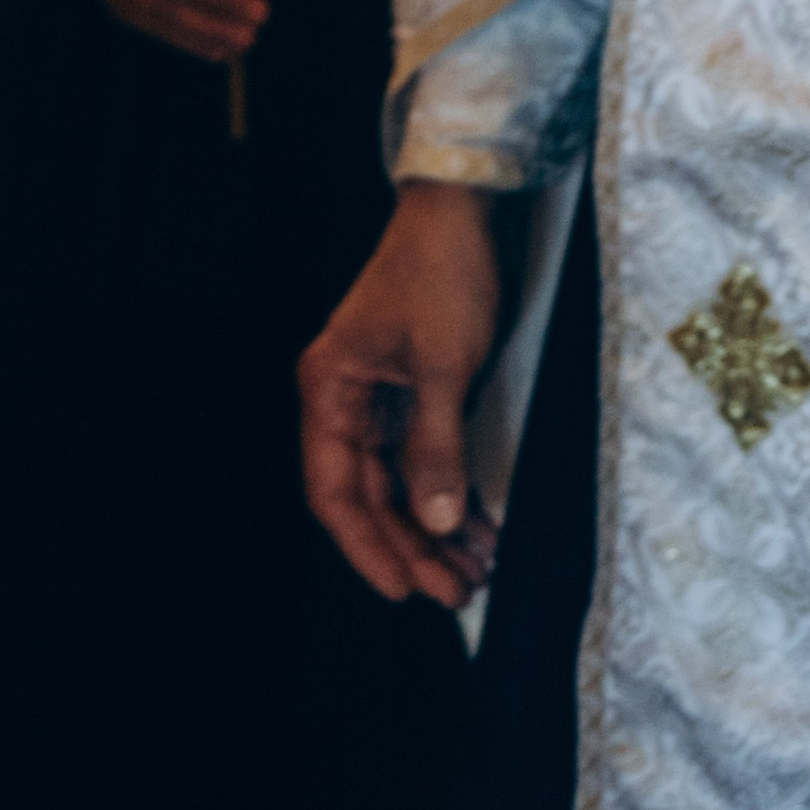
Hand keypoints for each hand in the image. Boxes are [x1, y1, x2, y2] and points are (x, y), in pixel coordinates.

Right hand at [299, 182, 500, 605]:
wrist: (463, 215)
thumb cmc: (440, 276)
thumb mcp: (443, 366)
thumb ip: (436, 446)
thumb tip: (436, 519)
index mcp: (331, 389)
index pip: (334, 489)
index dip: (365, 546)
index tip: (402, 591)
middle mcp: (346, 399)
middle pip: (369, 496)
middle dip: (410, 548)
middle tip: (457, 593)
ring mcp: (380, 398)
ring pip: (398, 485)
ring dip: (433, 530)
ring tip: (475, 572)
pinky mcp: (414, 394)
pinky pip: (422, 462)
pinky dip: (448, 497)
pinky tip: (479, 529)